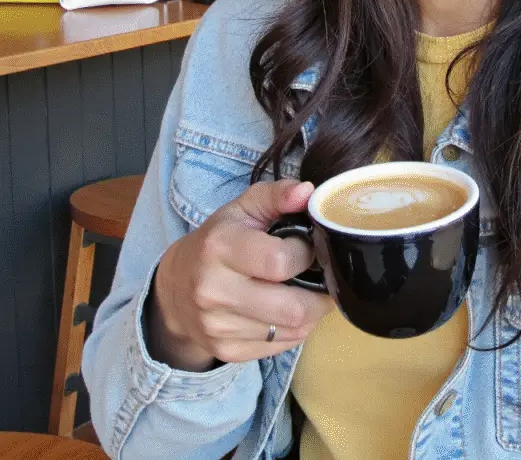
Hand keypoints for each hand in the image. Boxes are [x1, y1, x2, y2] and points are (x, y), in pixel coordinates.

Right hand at [149, 179, 334, 370]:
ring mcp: (218, 327)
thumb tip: (308, 192)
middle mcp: (214, 291)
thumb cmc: (219, 240)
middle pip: (292, 307)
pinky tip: (288, 309)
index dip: (305, 253)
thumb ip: (277, 195)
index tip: (306, 246)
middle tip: (321, 275)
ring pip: (293, 330)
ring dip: (312, 311)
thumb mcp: (242, 208)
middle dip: (319, 291)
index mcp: (219, 247)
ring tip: (307, 290)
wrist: (176, 288)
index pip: (279, 261)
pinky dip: (296, 328)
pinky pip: (282, 345)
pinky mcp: (226, 351)